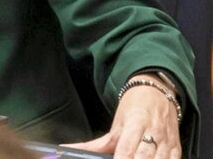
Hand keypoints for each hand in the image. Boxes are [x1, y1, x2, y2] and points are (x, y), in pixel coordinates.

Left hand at [64, 75, 181, 157]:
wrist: (156, 91)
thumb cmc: (133, 107)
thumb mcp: (115, 124)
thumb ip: (97, 144)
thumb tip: (67, 148)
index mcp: (135, 123)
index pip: (126, 149)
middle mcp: (153, 133)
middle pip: (143, 158)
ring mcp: (167, 142)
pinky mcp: (177, 149)